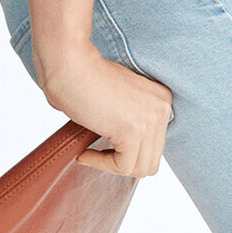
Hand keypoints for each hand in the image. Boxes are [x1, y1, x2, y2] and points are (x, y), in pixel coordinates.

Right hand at [35, 35, 173, 178]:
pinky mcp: (134, 130)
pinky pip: (123, 166)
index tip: (105, 147)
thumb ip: (131, 119)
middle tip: (96, 153)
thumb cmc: (83, 78)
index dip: (129, 152)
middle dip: (123, 163)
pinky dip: (102, 164)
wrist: (69, 64)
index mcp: (162, 100)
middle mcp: (163, 109)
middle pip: (151, 160)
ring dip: (112, 166)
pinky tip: (85, 153)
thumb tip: (131, 154)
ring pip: (140, 168)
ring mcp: (151, 120)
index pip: (155, 146)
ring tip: (89, 153)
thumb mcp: (119, 100)